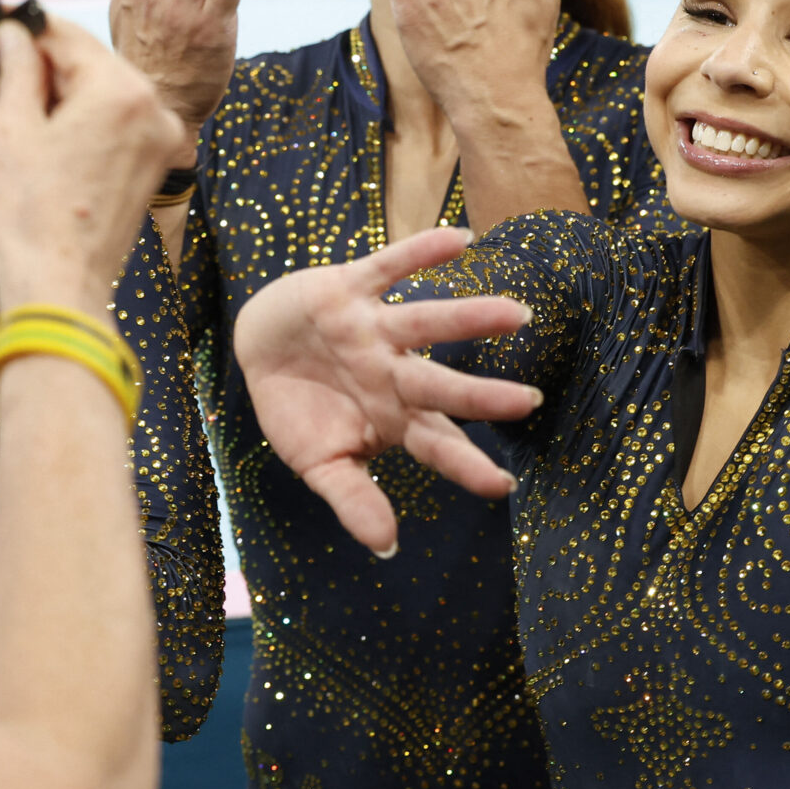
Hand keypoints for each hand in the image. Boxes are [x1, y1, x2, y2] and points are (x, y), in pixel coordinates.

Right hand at [0, 15, 190, 312]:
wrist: (60, 285)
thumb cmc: (32, 216)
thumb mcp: (10, 128)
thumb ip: (16, 70)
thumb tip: (14, 33)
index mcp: (122, 91)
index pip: (69, 35)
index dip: (28, 25)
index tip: (0, 19)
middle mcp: (154, 108)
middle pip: (92, 62)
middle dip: (46, 63)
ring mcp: (161, 139)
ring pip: (105, 92)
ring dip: (65, 93)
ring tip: (20, 118)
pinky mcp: (156, 165)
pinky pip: (118, 123)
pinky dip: (86, 121)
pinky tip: (49, 142)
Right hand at [232, 227, 543, 555]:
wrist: (258, 346)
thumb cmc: (300, 409)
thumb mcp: (318, 463)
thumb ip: (353, 500)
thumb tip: (386, 548)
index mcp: (392, 417)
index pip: (436, 446)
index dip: (465, 466)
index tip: (504, 486)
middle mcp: (392, 373)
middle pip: (440, 386)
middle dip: (480, 396)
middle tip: (531, 401)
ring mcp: (375, 330)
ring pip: (427, 323)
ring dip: (469, 317)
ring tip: (516, 312)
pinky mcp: (350, 288)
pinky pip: (391, 266)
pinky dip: (422, 253)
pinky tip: (462, 240)